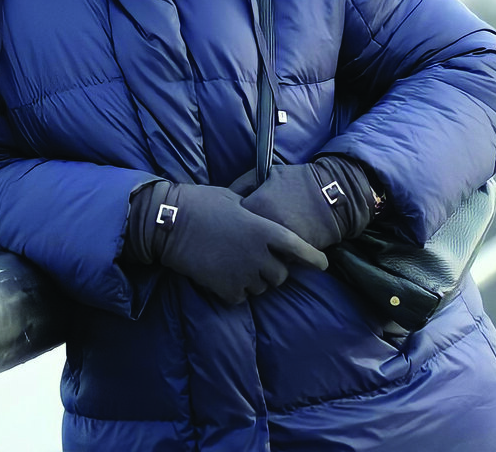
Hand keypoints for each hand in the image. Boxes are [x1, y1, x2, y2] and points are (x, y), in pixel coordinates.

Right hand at [126, 181, 327, 304]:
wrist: (171, 224)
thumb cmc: (202, 203)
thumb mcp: (235, 198)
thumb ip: (255, 212)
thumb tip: (263, 216)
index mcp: (263, 229)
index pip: (298, 248)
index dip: (314, 258)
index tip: (324, 265)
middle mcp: (258, 254)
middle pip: (281, 275)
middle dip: (275, 270)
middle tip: (260, 261)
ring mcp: (242, 274)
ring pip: (261, 288)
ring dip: (255, 280)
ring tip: (236, 264)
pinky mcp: (225, 290)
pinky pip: (241, 297)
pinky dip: (236, 290)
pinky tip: (223, 274)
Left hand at [233, 156, 374, 249]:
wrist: (335, 194)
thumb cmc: (300, 181)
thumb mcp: (270, 173)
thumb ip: (245, 182)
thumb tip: (226, 193)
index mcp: (256, 205)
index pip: (230, 222)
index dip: (232, 222)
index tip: (236, 220)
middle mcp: (265, 228)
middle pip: (241, 243)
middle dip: (242, 241)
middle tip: (246, 236)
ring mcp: (280, 244)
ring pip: (258, 256)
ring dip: (257, 253)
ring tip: (261, 244)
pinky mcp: (294, 256)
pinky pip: (277, 262)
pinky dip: (275, 257)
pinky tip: (278, 248)